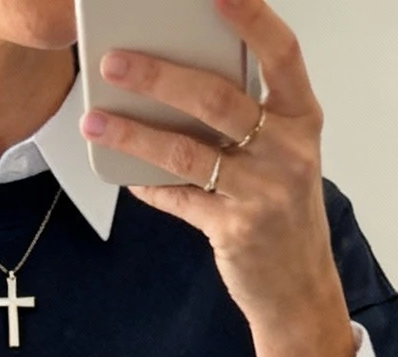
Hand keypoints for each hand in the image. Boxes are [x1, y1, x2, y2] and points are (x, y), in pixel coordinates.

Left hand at [79, 0, 354, 356]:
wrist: (298, 289)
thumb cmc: (284, 210)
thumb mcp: (282, 153)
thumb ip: (248, 113)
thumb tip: (178, 72)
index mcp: (302, 119)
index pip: (281, 53)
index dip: (251, 18)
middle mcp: (287, 151)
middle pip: (217, 99)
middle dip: (159, 75)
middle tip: (114, 61)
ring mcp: (262, 193)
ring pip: (187, 150)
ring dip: (134, 131)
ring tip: (96, 117)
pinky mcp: (235, 230)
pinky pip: (178, 197)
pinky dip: (148, 183)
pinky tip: (125, 171)